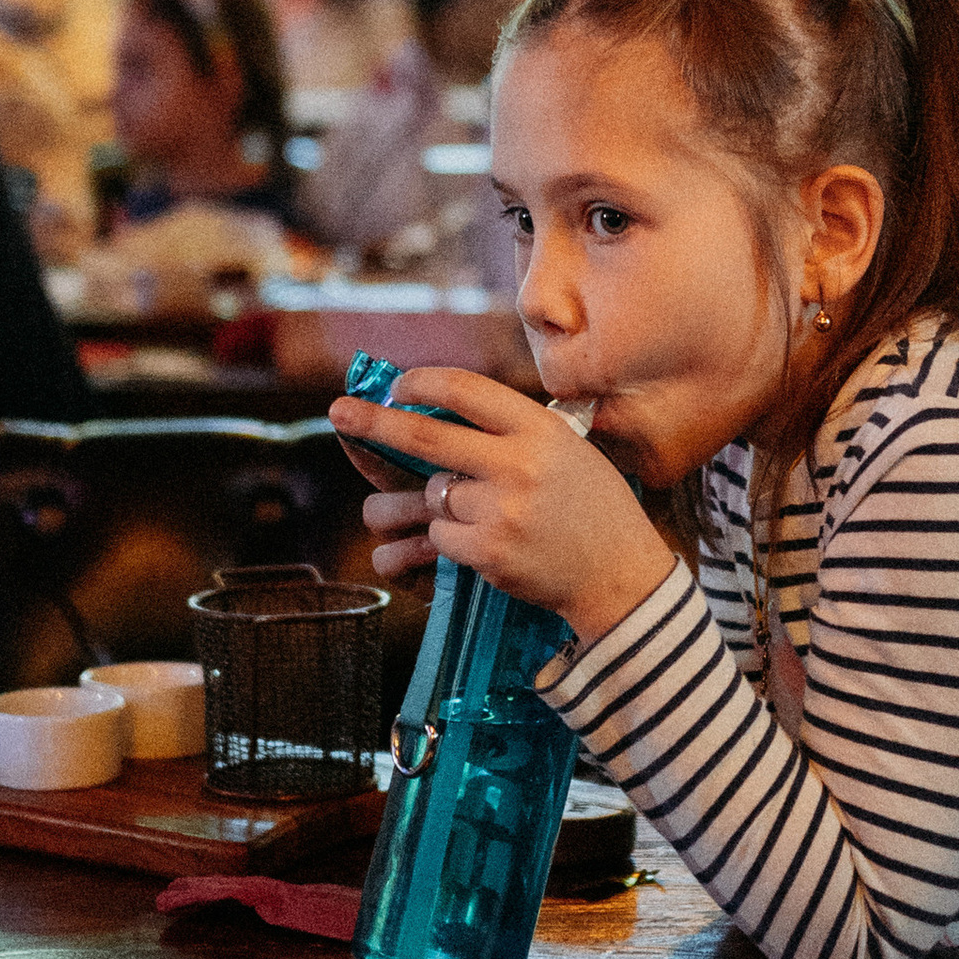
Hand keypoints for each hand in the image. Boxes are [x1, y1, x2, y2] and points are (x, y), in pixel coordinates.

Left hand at [331, 367, 677, 646]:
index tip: (396, 385)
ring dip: (434, 503)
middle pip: (426, 436)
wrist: (620, 574)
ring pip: (433, 495)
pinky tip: (482, 541)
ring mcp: (501, 509)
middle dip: (374, 422)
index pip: (466, 390)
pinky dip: (450, 539)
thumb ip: (513, 432)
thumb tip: (441, 412)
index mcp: (539, 429)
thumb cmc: (593, 508)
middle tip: (339, 411)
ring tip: (465, 510)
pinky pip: (441, 537)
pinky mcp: (488, 551)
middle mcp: (518, 463)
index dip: (422, 383)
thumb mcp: (568, 451)